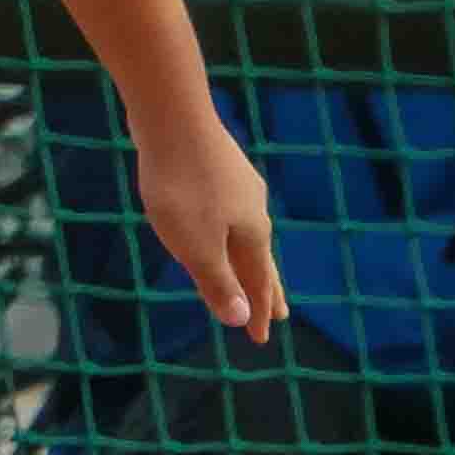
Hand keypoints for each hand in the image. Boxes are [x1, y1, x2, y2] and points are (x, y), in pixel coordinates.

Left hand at [142, 119, 283, 344]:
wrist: (172, 116)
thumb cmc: (182, 187)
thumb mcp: (196, 246)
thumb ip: (218, 282)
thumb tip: (242, 317)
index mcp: (253, 233)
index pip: (259, 284)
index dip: (258, 313)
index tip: (259, 339)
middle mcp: (254, 209)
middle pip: (261, 259)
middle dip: (266, 289)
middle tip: (281, 313)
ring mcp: (239, 185)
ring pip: (246, 233)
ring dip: (249, 260)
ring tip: (251, 273)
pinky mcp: (218, 167)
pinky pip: (230, 212)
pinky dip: (230, 233)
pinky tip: (221, 223)